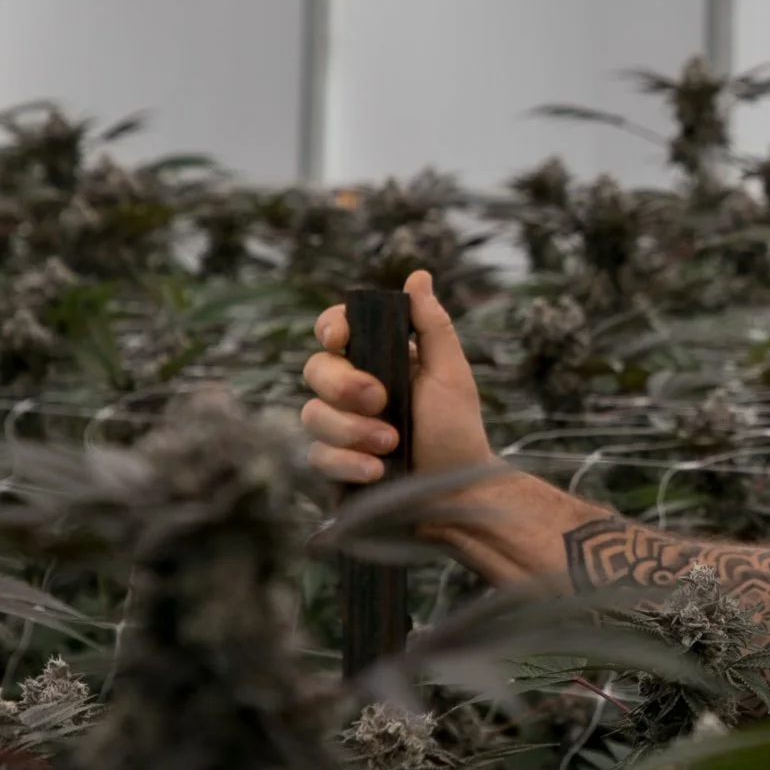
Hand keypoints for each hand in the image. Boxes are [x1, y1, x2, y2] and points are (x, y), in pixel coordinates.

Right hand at [301, 269, 493, 487]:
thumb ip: (433, 326)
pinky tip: (377, 471)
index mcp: (378, 360)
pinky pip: (317, 455)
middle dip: (344, 385)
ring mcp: (339, 428)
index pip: (335, 329)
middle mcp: (351, 390)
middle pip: (314, 369)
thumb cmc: (457, 431)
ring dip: (352, 429)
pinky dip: (347, 462)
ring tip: (391, 444)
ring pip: (312, 414)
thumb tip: (418, 276)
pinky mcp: (333, 464)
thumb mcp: (451, 375)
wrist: (457, 494)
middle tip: (382, 401)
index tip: (341, 338)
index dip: (330, 328)